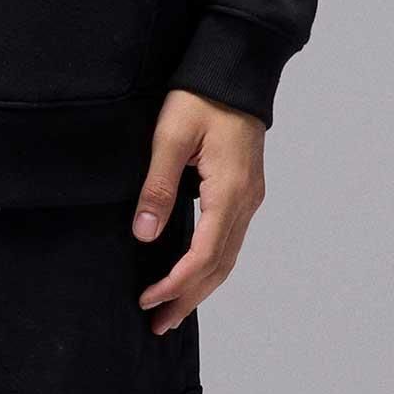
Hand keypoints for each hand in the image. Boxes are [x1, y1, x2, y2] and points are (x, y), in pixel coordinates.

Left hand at [130, 88, 266, 334]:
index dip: (176, 284)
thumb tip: (144, 234)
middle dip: (189, 298)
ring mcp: (250, 196)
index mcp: (229, 191)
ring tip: (173, 310)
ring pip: (228, 256)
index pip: (204, 255)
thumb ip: (158, 185)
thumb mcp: (171, 135)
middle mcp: (246, 201)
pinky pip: (230, 239)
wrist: (234, 68)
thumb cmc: (200, 95)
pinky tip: (193, 271)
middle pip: (220, 266)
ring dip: (201, 286)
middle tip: (158, 324)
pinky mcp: (245, 188)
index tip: (148, 300)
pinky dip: (211, 263)